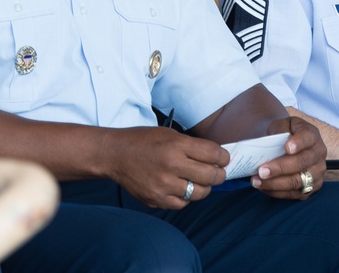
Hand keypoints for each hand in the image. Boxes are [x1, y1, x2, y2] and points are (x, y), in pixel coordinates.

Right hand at [107, 127, 228, 209]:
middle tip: (218, 173)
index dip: (224, 157)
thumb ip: (192, 146)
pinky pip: (182, 204)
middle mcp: (172, 166)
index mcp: (177, 146)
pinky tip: (182, 188)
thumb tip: (216, 157)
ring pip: (199, 193)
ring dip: (204, 188)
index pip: (214, 155)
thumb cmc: (144, 141)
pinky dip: (186, 197)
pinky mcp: (156, 200)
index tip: (224, 159)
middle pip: (211, 177)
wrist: (115, 155)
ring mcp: (164, 186)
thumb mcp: (170, 135)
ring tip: (200, 181)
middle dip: (220, 175)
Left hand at [250, 117, 326, 199]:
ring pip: (298, 181)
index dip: (299, 143)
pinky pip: (294, 193)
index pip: (308, 138)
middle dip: (280, 168)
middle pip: (302, 162)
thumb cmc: (285, 134)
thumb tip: (269, 145)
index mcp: (312, 135)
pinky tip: (263, 187)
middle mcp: (319, 154)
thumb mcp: (281, 126)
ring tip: (257, 181)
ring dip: (275, 183)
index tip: (287, 148)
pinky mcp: (311, 188)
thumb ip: (278, 132)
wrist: (291, 145)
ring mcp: (317, 172)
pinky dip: (276, 192)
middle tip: (261, 171)